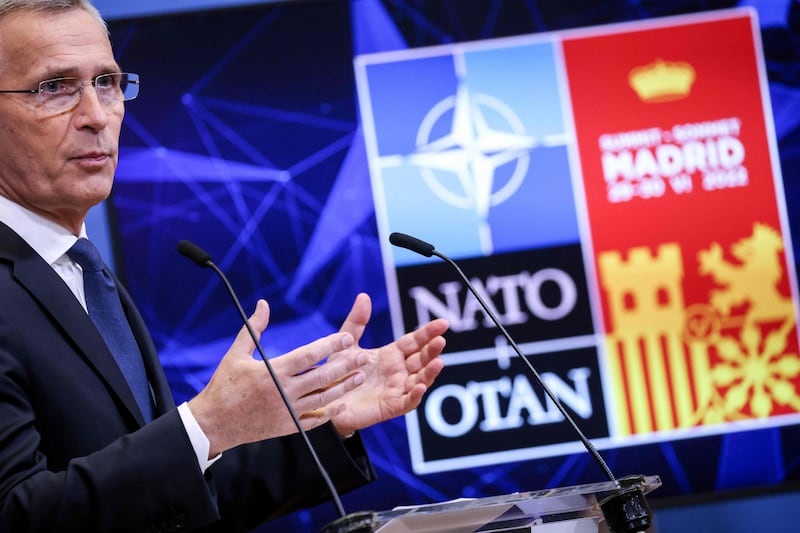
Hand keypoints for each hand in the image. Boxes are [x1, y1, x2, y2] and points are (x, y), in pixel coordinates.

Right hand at [189, 299, 368, 456]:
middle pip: (322, 376)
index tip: (346, 338)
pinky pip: (314, 420)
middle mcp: (284, 391)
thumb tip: (263, 304)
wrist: (213, 424)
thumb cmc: (223, 386)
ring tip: (359, 377)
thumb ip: (253, 328)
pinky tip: (343, 405)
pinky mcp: (287, 427)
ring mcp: (287, 411)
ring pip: (323, 398)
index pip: (309, 355)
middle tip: (363, 357)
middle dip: (345, 365)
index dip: (330, 345)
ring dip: (344, 387)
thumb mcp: (236, 354)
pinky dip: (330, 413)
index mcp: (273, 371)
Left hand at [328, 293, 448, 436]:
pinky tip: (420, 386)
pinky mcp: (390, 406)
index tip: (443, 323)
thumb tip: (364, 296)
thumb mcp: (346, 344)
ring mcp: (396, 389)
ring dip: (430, 372)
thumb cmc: (337, 374)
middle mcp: (398, 372)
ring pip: (420, 380)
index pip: (414, 342)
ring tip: (439, 362)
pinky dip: (415, 395)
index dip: (428, 333)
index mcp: (391, 355)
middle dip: (432, 350)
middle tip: (441, 341)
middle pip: (421, 359)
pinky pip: (407, 401)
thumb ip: (356, 322)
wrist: (325, 401)